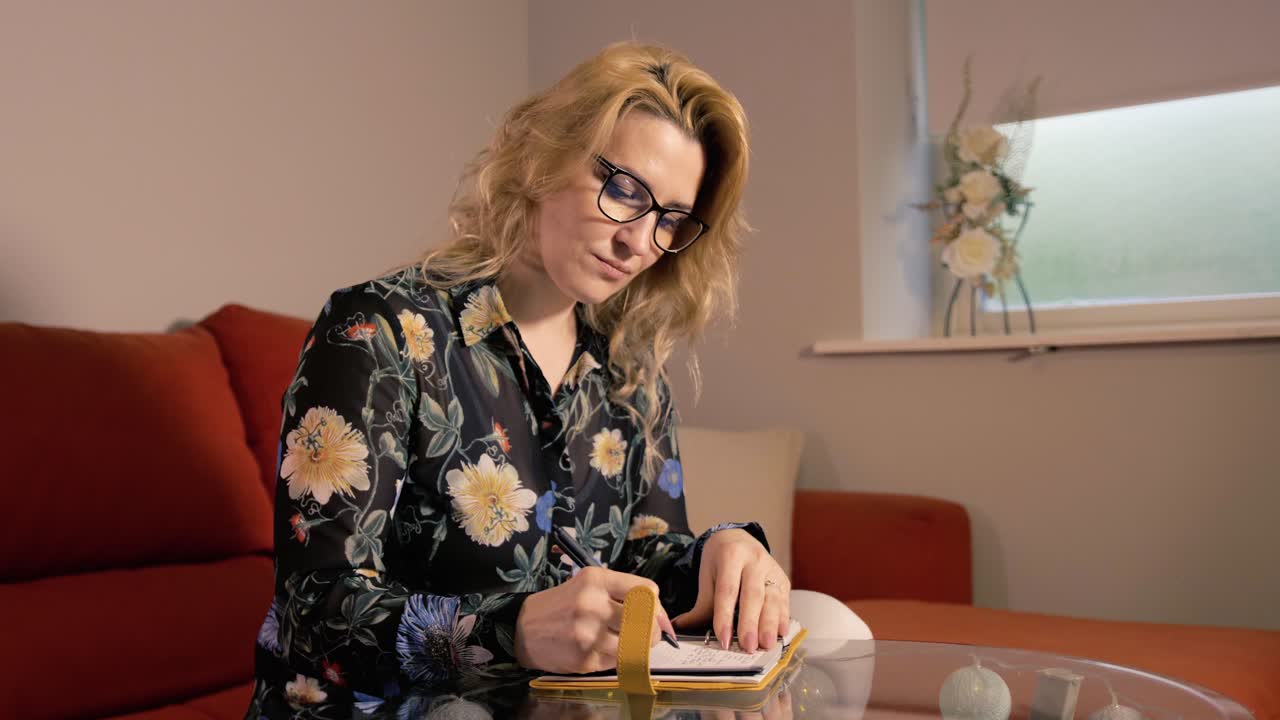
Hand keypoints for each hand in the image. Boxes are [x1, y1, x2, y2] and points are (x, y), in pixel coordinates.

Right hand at [513, 566, 678, 673]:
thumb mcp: (587, 586)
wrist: (522, 628)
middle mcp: (591, 604)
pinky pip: (618, 661)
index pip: (647, 591)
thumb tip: (661, 617)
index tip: (653, 614)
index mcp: (596, 580)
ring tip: (625, 643)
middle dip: (652, 630)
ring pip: (635, 645)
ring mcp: (587, 634)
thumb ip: (622, 594)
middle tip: (646, 634)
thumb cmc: (561, 605)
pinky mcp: (584, 658)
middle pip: (645, 620)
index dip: (656, 606)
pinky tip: (606, 650)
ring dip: (637, 647)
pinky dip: (618, 658)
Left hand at [670, 528, 790, 653]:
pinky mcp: (783, 579)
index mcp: (731, 555)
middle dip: (750, 623)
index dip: (725, 616)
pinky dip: (783, 618)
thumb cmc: (720, 561)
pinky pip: (784, 600)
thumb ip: (700, 605)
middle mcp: (754, 559)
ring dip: (770, 624)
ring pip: (772, 598)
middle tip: (748, 646)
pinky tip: (780, 634)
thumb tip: (681, 627)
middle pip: (753, 595)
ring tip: (765, 644)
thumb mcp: (707, 577)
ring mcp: (771, 568)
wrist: (737, 538)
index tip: (723, 639)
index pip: (727, 590)